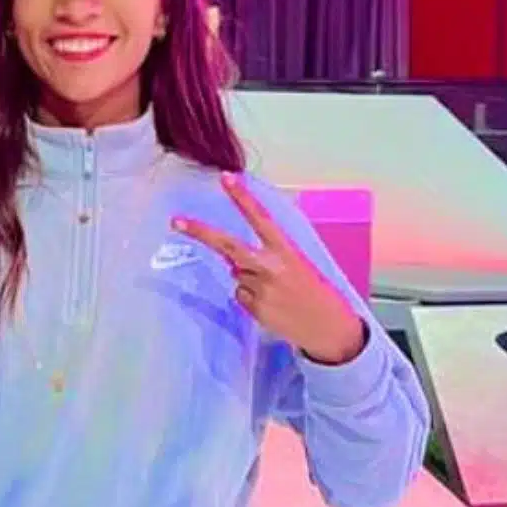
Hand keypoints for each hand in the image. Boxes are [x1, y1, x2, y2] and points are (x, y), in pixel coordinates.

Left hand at [172, 172, 364, 365]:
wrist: (330, 329)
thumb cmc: (316, 292)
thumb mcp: (299, 264)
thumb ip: (268, 255)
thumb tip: (234, 259)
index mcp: (286, 250)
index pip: (260, 218)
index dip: (242, 197)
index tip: (226, 178)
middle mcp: (270, 266)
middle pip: (227, 245)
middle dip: (200, 232)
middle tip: (176, 221)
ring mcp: (259, 288)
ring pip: (237, 273)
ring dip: (248, 278)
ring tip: (276, 291)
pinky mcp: (254, 307)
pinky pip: (241, 295)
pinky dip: (251, 297)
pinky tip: (273, 304)